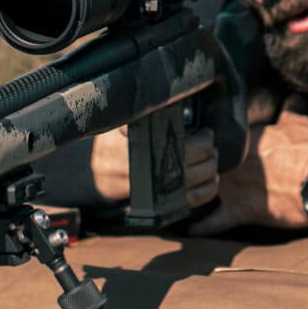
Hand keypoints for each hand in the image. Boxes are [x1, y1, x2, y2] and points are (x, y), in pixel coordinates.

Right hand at [90, 126, 219, 209]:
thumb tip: (163, 102)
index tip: (205, 133)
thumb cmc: (111, 144)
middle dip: (208, 154)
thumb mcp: (120, 126)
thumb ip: (141, 116)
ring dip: (210, 171)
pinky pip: (190, 203)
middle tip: (209, 142)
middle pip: (192, 168)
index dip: (201, 141)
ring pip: (194, 186)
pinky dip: (206, 192)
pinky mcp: (160, 205)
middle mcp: (147, 175)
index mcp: (139, 151)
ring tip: (212, 158)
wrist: (95, 173)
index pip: (182, 148)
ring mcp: (154, 193)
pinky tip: (211, 179)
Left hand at [188, 108, 307, 235]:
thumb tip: (294, 99)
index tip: (208, 146)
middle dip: (197, 166)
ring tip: (184, 196)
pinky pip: (214, 221)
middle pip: (202, 164)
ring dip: (193, 192)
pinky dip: (202, 227)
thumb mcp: (299, 124)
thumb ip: (290, 111)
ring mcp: (233, 188)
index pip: (216, 139)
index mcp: (242, 140)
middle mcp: (231, 163)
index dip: (211, 144)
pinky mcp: (240, 211)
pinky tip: (190, 229)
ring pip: (200, 190)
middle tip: (193, 170)